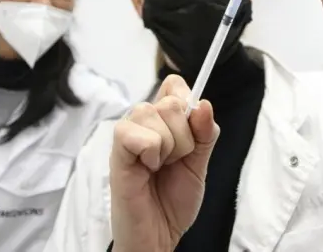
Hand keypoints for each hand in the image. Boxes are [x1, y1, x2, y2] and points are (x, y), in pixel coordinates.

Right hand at [109, 75, 219, 251]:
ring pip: (154, 112)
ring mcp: (129, 136)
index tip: (194, 127)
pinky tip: (147, 169)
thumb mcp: (200, 164)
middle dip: (185, 136)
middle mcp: (144, 123)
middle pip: (170, 100)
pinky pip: (134, 132)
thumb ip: (205, 134)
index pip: (174, 85)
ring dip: (169, 146)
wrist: (159, 236)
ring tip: (159, 168)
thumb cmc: (173, 201)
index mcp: (164, 122)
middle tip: (175, 161)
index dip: (187, 100)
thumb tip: (204, 104)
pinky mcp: (117, 152)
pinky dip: (150, 151)